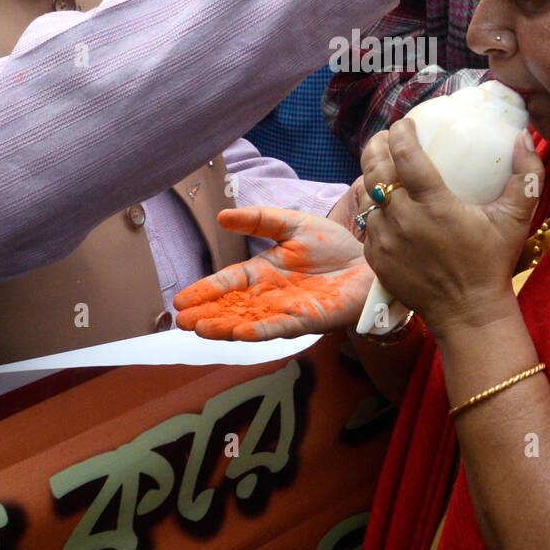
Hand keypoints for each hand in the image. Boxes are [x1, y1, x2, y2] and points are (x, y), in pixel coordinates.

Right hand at [173, 207, 371, 339]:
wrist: (369, 263)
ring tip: (201, 329)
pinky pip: (279, 327)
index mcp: (263, 272)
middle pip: (232, 307)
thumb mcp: (293, 224)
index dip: (205, 291)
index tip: (180, 300)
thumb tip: (223, 216)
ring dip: (225, 326)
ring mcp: (286, 310)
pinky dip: (260, 331)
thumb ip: (260, 220)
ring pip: (249, 321)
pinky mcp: (307, 320)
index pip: (228, 282)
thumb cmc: (332, 246)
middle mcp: (270, 295)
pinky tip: (240, 333)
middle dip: (207, 314)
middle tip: (182, 322)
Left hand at [359, 123, 543, 338]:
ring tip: (382, 164)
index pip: (405, 154)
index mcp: (434, 205)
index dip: (401, 132)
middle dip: (377, 145)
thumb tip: (524, 135)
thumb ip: (527, 175)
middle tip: (387, 137)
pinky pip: (367, 223)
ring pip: (367, 196)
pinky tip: (383, 201)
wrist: (467, 313)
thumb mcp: (516, 219)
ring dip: (372, 175)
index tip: (406, 124)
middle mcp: (404, 219)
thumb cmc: (491, 263)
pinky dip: (373, 208)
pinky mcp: (377, 258)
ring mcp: (386, 240)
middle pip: (376, 169)